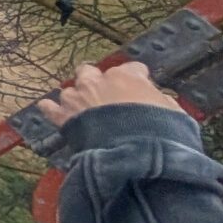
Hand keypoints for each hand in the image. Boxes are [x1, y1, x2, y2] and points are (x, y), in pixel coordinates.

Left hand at [37, 61, 178, 126]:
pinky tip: (48, 108)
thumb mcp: (174, 113)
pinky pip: (50, 108)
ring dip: (77, 97)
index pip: (132, 69)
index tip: (142, 84)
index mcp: (126, 77)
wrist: (134, 153)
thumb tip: (159, 100)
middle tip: (105, 93)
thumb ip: (162, 101)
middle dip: (97, 80)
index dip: (138, 77)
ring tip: (84, 107)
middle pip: (91, 72)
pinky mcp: (64, 117)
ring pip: (71, 89)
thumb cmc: (160, 131)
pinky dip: (50, 108)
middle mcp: (97, 82)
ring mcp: (78, 98)